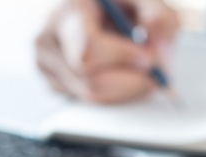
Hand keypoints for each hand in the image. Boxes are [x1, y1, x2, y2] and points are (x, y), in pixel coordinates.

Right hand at [35, 0, 177, 102]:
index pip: (88, 50)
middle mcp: (48, 38)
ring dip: (126, 86)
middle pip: (90, 81)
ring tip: (138, 64)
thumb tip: (159, 56)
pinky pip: (89, 98)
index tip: (148, 57)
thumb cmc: (116, 1)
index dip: (123, 59)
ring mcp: (46, 63)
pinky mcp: (52, 81)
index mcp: (67, 11)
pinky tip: (118, 68)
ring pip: (92, 94)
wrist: (94, 6)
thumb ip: (160, 19)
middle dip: (131, 80)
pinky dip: (114, 90)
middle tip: (155, 72)